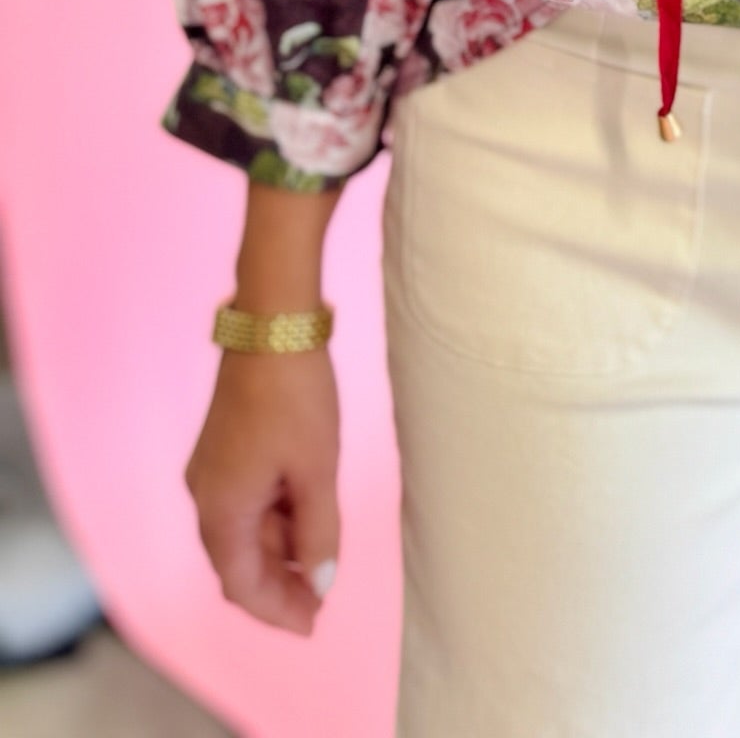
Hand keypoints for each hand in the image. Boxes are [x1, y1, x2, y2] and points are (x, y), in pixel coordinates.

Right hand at [185, 347, 340, 636]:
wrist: (273, 325)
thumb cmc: (295, 396)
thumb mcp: (316, 470)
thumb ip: (317, 532)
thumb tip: (319, 582)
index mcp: (220, 510)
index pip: (240, 585)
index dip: (276, 611)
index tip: (312, 625)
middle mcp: (205, 495)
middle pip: (238, 562)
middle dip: (278, 586)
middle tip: (320, 603)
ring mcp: (212, 470)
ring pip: (244, 530)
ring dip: (279, 551)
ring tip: (322, 561)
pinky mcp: (225, 448)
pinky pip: (247, 501)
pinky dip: (275, 519)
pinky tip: (308, 517)